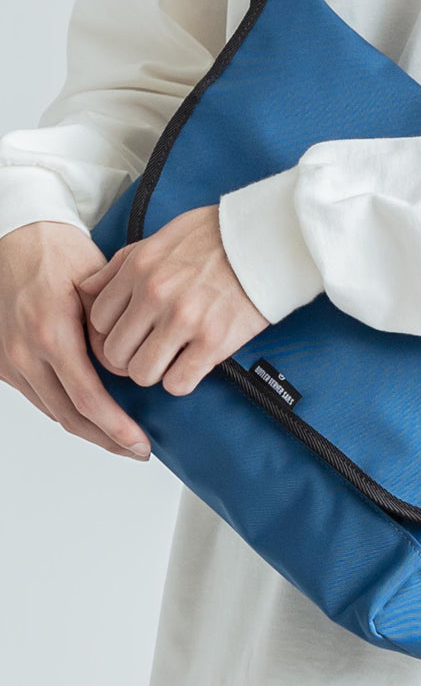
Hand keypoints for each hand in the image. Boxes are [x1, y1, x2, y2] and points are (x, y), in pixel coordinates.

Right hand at [0, 221, 152, 458]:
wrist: (16, 236)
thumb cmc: (58, 252)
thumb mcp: (95, 287)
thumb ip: (108, 333)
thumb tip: (125, 373)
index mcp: (50, 335)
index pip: (88, 399)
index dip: (117, 428)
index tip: (141, 443)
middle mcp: (23, 354)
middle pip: (69, 417)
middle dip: (107, 439)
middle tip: (138, 450)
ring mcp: (8, 360)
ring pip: (52, 412)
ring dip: (88, 430)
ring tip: (121, 439)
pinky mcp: (2, 362)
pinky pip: (38, 398)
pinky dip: (66, 410)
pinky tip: (92, 416)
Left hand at [78, 203, 268, 397]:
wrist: (269, 238)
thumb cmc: (218, 236)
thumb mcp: (160, 237)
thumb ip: (121, 264)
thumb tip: (86, 290)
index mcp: (139, 267)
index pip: (98, 321)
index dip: (113, 332)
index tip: (132, 332)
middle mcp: (155, 294)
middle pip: (115, 353)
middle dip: (131, 356)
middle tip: (152, 349)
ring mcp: (184, 319)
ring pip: (142, 373)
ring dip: (156, 371)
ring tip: (173, 358)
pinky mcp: (214, 341)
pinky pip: (178, 383)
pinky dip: (183, 380)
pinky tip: (194, 364)